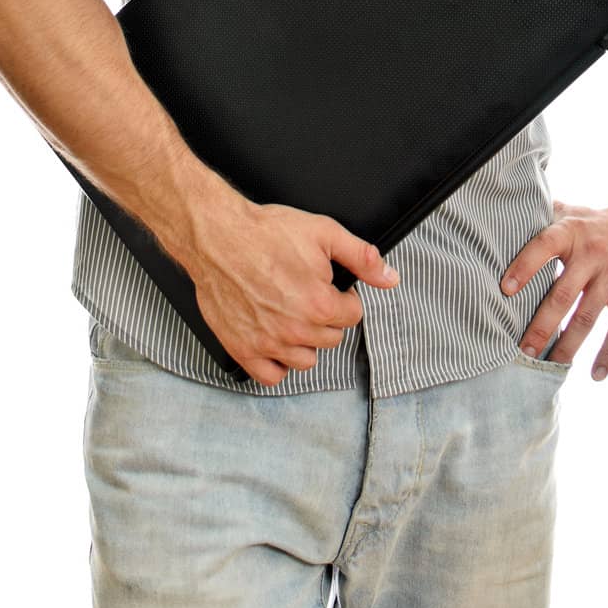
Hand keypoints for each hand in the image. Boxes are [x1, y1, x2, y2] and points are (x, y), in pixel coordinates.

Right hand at [189, 200, 400, 386]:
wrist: (218, 236)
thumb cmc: (266, 232)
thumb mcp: (324, 232)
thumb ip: (361, 257)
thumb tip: (389, 277)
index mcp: (319, 304)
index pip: (352, 315)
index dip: (343, 297)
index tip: (329, 286)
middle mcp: (296, 329)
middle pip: (331, 338)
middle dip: (326, 317)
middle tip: (307, 294)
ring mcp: (268, 343)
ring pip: (306, 360)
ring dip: (305, 340)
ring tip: (292, 314)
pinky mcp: (243, 349)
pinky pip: (272, 375)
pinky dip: (277, 362)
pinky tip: (276, 340)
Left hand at [501, 195, 607, 380]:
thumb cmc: (598, 223)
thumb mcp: (573, 213)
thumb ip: (542, 217)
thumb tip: (505, 218)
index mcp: (573, 232)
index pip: (544, 246)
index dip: (524, 267)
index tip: (505, 290)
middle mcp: (593, 254)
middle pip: (562, 294)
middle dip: (541, 325)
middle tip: (523, 351)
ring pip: (587, 316)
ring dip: (568, 344)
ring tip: (550, 365)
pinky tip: (595, 375)